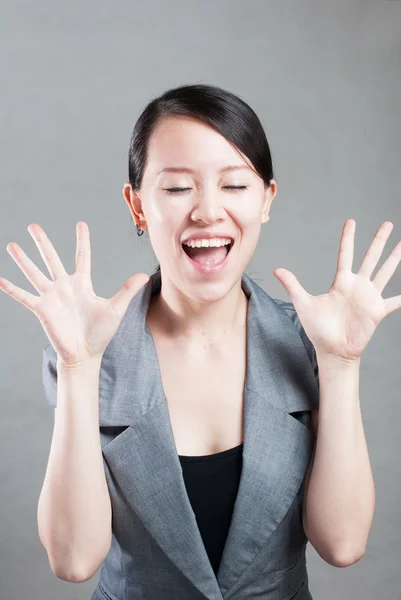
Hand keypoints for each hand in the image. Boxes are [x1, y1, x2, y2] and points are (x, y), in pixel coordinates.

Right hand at [0, 222, 148, 365]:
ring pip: (34, 273)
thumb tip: (144, 275)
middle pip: (51, 259)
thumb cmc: (100, 333)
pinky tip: (0, 279)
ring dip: (23, 260)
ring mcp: (52, 297)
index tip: (81, 224)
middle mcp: (64, 287)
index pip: (82, 257)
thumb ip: (127, 290)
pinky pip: (24, 297)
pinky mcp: (42, 309)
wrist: (85, 354)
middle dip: (42, 242)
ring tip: (12, 245)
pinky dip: (12, 289)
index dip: (82, 241)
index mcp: (82, 284)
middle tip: (32, 225)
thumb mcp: (115, 309)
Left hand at [273, 219, 400, 361]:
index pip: (345, 254)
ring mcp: (369, 297)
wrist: (332, 350)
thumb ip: (293, 285)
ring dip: (395, 258)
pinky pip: (395, 301)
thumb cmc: (318, 329)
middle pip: (370, 257)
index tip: (351, 221)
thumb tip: (276, 269)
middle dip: (379, 240)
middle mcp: (357, 286)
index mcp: (341, 282)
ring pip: (386, 272)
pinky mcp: (377, 311)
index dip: (348, 238)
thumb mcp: (303, 303)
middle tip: (388, 223)